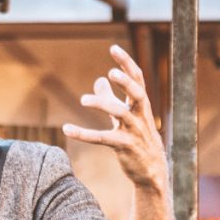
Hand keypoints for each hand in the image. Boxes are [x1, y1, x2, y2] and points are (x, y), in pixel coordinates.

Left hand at [62, 44, 167, 190]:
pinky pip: (103, 138)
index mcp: (141, 105)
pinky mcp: (124, 146)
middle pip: (138, 93)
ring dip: (103, 105)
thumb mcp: (124, 116)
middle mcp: (141, 115)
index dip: (126, 63)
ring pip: (121, 114)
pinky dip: (84, 134)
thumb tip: (99, 79)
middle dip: (126, 82)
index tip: (113, 48)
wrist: (152, 171)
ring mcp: (134, 131)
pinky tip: (67, 129)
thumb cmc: (138, 138)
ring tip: (83, 100)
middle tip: (112, 73)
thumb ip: (111, 97)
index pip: (137, 79)